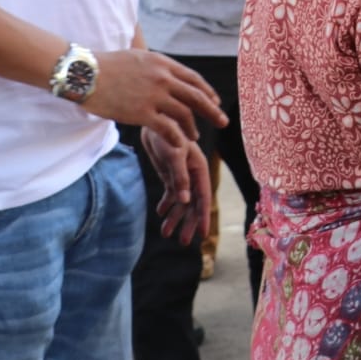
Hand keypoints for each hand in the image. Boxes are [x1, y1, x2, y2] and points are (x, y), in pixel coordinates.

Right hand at [86, 48, 226, 150]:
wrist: (84, 73)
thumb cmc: (106, 65)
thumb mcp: (138, 57)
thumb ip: (155, 67)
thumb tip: (165, 73)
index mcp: (163, 63)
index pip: (194, 79)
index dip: (208, 92)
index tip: (215, 102)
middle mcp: (163, 78)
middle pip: (197, 96)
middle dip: (212, 111)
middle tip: (223, 122)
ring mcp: (154, 96)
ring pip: (184, 114)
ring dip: (192, 127)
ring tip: (195, 136)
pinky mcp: (142, 112)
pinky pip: (167, 128)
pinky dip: (177, 138)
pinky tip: (180, 144)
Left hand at [140, 126, 212, 243]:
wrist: (157, 117)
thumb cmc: (169, 132)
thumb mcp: (174, 155)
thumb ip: (179, 177)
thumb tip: (184, 201)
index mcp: (199, 170)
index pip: (203, 198)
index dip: (203, 217)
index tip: (202, 235)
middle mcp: (192, 174)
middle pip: (193, 203)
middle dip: (188, 222)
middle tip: (184, 242)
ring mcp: (181, 174)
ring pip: (181, 200)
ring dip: (175, 216)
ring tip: (166, 233)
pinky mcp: (170, 172)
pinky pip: (171, 193)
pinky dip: (167, 204)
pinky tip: (161, 213)